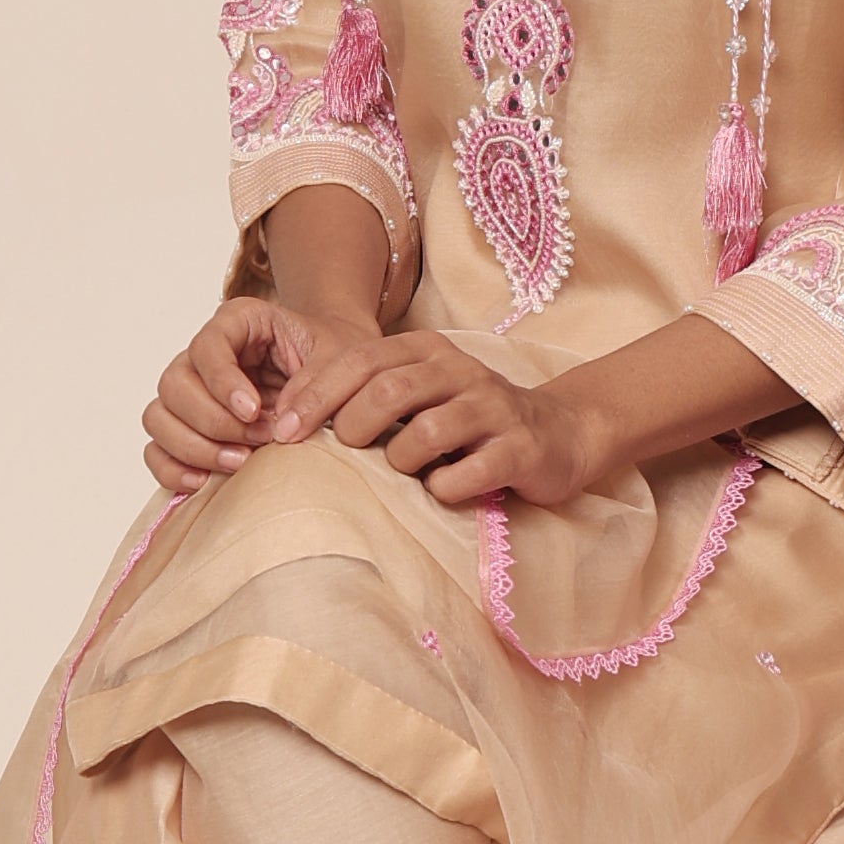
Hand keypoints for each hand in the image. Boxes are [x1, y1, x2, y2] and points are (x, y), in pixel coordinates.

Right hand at [144, 298, 380, 494]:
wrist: (342, 377)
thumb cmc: (337, 359)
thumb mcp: (342, 360)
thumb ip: (317, 385)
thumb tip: (283, 426)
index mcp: (239, 322)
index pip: (207, 345)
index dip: (223, 382)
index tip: (254, 411)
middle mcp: (204, 354)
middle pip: (174, 384)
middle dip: (214, 420)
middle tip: (259, 439)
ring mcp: (190, 391)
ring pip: (159, 417)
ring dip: (194, 446)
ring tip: (241, 462)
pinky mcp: (187, 427)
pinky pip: (157, 449)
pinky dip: (173, 468)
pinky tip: (206, 481)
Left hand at [271, 330, 600, 506]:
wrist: (558, 434)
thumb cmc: (470, 420)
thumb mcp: (421, 394)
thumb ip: (367, 394)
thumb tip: (292, 418)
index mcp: (429, 352)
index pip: (360, 359)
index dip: (316, 394)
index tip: (285, 431)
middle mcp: (462, 372)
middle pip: (389, 389)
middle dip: (351, 425)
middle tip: (342, 451)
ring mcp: (494, 410)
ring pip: (426, 432)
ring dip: (398, 461)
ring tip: (400, 472)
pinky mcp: (520, 450)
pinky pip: (467, 473)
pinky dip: (443, 488)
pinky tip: (441, 490)